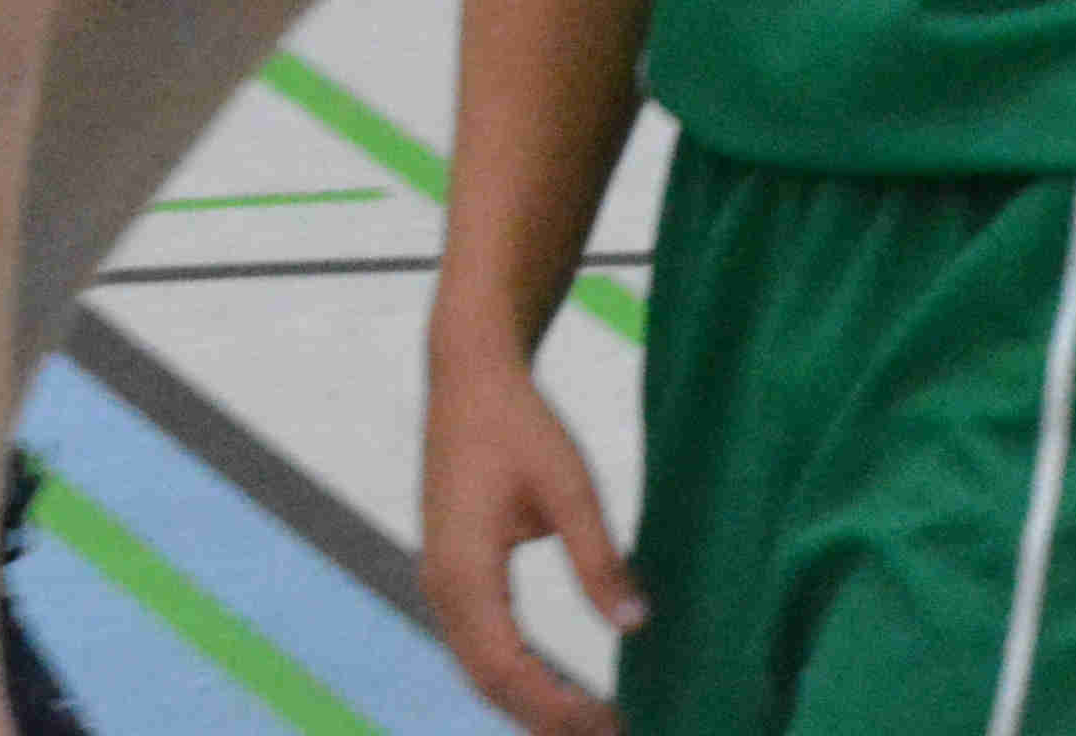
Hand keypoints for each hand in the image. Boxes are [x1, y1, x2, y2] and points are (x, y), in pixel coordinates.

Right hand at [418, 327, 642, 735]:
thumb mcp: (570, 486)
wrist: (467, 376)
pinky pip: (478, 646)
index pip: (506, 666)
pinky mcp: (449, 574)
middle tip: (612, 734)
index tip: (609, 725)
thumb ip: (599, 559)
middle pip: (488, 681)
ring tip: (591, 725)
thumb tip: (636, 626)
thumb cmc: (520, 423)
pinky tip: (557, 692)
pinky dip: (516, 680)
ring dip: (531, 705)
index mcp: (463, 566)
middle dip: (546, 720)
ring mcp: (439, 581)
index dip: (555, 708)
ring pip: (479, 670)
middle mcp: (440, 583)